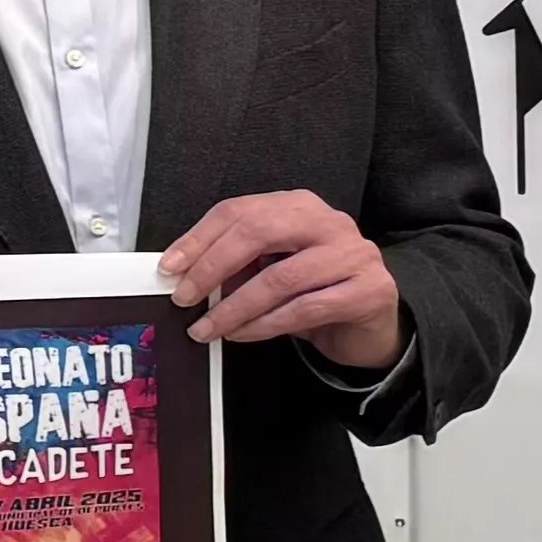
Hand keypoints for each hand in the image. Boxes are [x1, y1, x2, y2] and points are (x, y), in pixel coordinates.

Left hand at [164, 189, 402, 372]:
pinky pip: (306, 308)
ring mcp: (355, 254)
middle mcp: (329, 222)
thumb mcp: (269, 269)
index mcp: (298, 207)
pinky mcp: (371, 290)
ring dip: (235, 307)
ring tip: (208, 327)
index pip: (239, 211)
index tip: (170, 267)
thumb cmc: (312, 292)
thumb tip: (184, 275)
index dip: (199, 238)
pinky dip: (266, 325)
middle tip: (184, 297)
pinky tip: (243, 334)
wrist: (370, 325)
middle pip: (259, 233)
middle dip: (213, 267)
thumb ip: (235, 264)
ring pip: (281, 278)